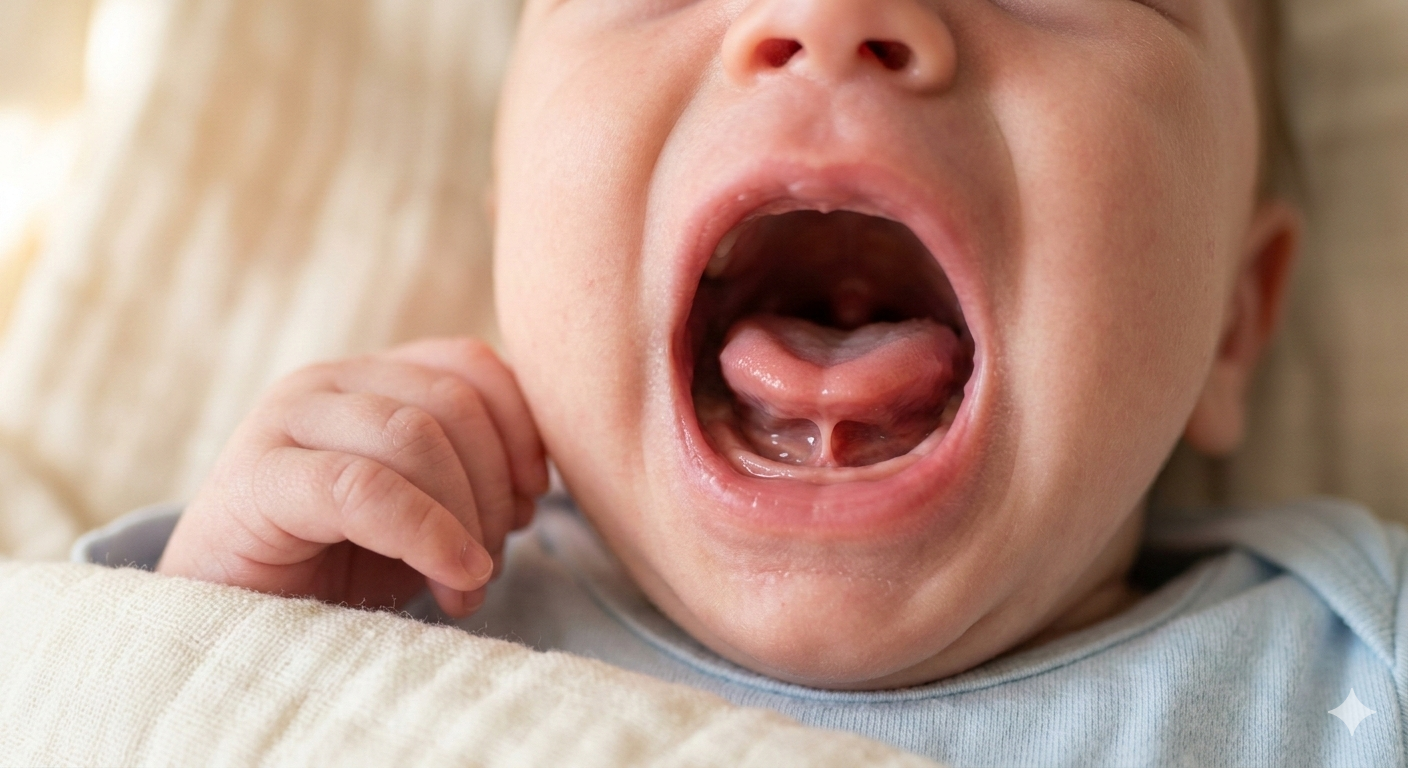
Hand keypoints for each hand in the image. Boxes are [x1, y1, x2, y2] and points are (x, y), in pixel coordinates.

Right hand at [158, 338, 548, 617]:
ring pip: (415, 437)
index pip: (471, 364)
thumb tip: (535, 482)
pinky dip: (428, 535)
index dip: (520, 428)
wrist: (224, 624)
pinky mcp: (257, 477)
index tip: (531, 498)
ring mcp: (286, 420)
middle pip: (453, 404)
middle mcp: (329, 382)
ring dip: (464, 521)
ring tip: (464, 585)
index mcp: (373, 378)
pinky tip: (452, 579)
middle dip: (493, 489)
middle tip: (490, 563)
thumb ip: (467, 473)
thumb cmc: (332, 569)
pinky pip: (366, 488)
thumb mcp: (419, 510)